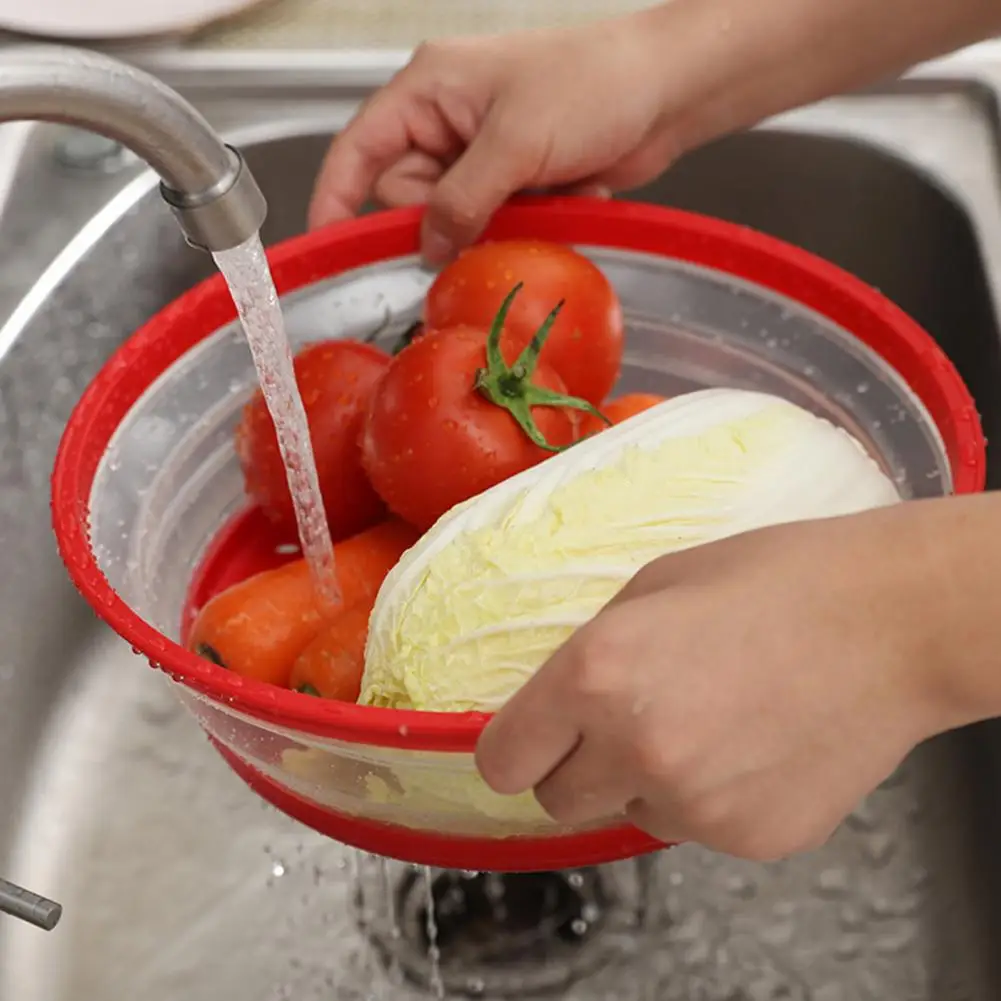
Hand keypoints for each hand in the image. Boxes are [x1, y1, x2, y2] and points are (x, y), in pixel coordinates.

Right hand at [307, 7, 688, 260]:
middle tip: (488, 212)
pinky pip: (490, 225)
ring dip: (489, 224)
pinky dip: (518, 223)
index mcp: (427, 90)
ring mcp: (479, 156)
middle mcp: (445, 123)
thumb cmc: (594, 85)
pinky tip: (554, 196)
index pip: (357, 150)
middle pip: (406, 198)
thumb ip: (461, 200)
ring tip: (535, 196)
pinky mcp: (510, 182)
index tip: (329, 246)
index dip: (336, 199)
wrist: (666, 93)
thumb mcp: (515, 142)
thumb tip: (428, 248)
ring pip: (451, 220)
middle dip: (442, 219)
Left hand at [475, 500, 978, 860]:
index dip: (513, 750)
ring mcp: (696, 805)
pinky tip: (754, 745)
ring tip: (710, 720)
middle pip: (556, 802)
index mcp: (596, 674)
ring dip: (647, 781)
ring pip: (630, 814)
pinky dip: (711, 797)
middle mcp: (635, 749)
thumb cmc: (777, 580)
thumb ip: (592, 651)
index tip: (530, 741)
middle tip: (622, 726)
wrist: (893, 620)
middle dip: (576, 769)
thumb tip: (556, 701)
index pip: (502, 762)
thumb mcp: (655, 586)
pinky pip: (697, 828)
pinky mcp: (752, 839)